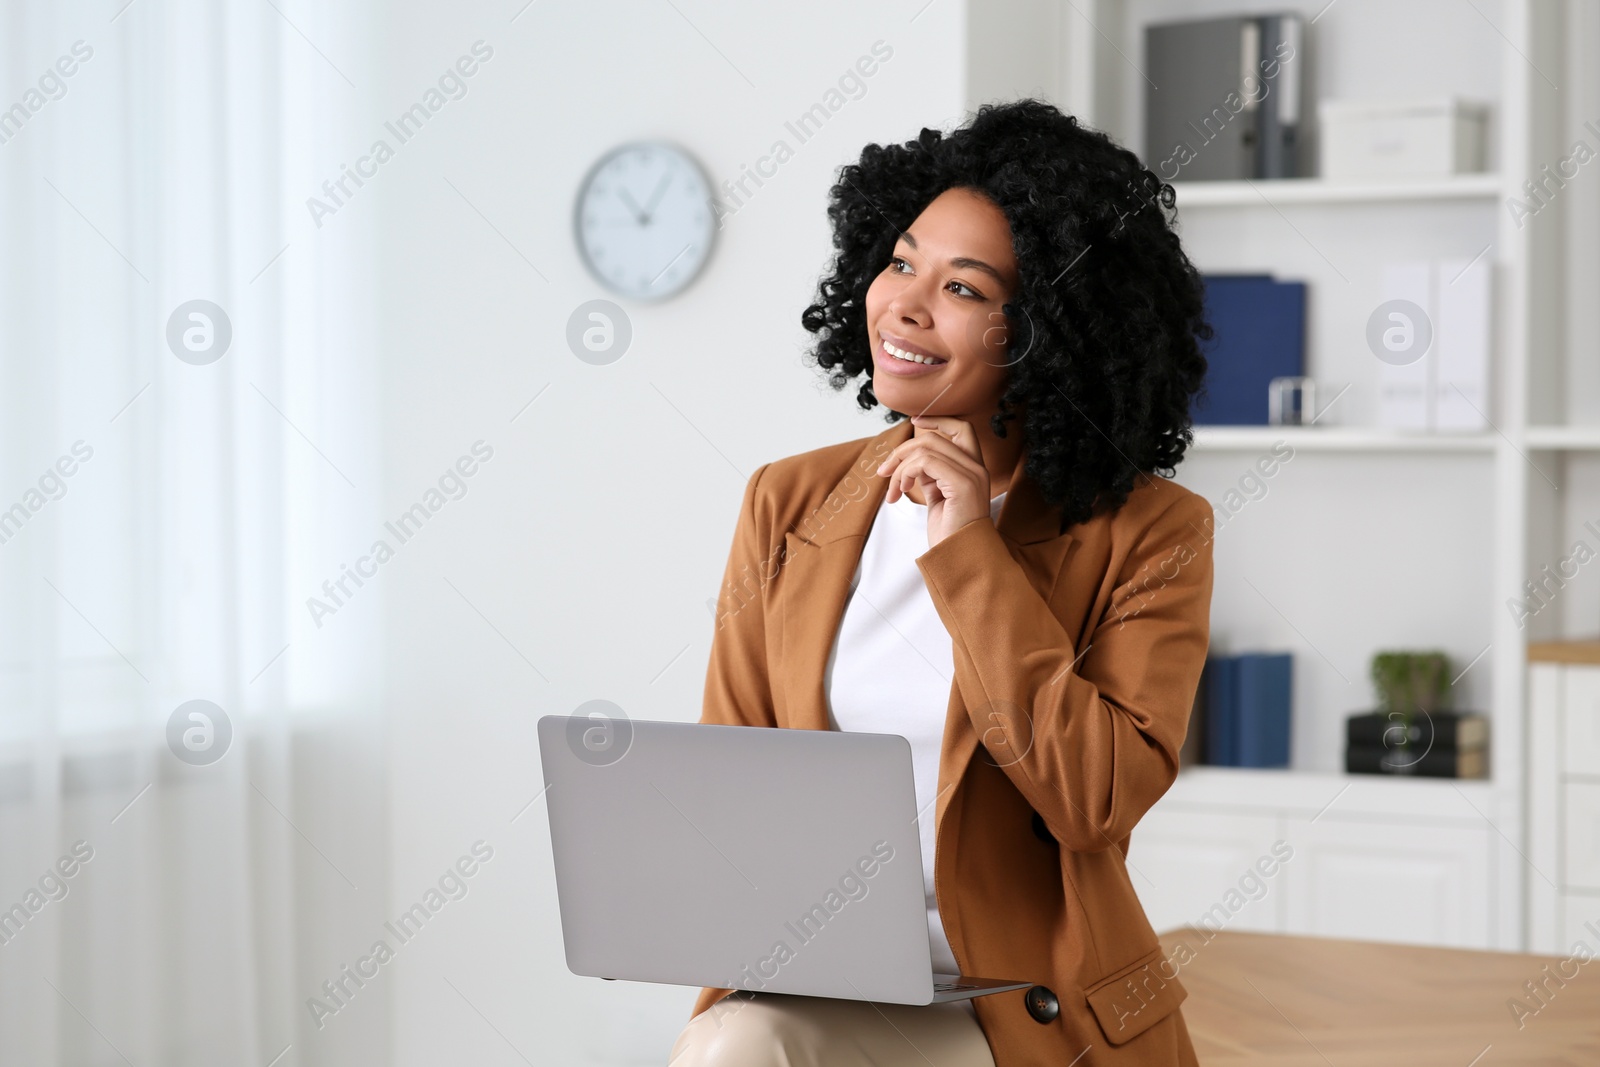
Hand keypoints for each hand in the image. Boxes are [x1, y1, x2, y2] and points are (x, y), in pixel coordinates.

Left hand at [875, 415, 990, 547]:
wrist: (960, 560)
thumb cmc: (949, 534)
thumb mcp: (938, 497)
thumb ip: (931, 475)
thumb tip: (910, 461)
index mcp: (974, 469)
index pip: (961, 428)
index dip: (936, 420)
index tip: (914, 422)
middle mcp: (978, 468)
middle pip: (935, 436)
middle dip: (902, 450)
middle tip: (884, 471)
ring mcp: (972, 475)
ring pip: (926, 448)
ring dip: (899, 467)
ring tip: (894, 490)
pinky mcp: (962, 485)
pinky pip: (925, 462)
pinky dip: (905, 473)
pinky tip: (901, 491)